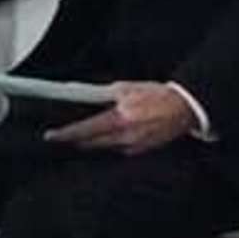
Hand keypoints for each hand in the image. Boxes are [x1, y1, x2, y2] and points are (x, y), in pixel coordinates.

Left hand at [50, 81, 202, 155]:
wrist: (186, 107)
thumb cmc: (160, 95)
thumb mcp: (129, 88)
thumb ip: (106, 94)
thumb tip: (85, 94)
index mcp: (120, 118)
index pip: (85, 130)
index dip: (66, 134)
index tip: (52, 136)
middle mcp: (125, 136)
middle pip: (91, 143)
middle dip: (77, 140)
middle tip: (64, 137)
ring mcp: (134, 145)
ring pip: (104, 147)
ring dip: (94, 142)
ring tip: (86, 136)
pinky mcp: (143, 149)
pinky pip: (120, 149)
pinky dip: (112, 143)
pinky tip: (112, 137)